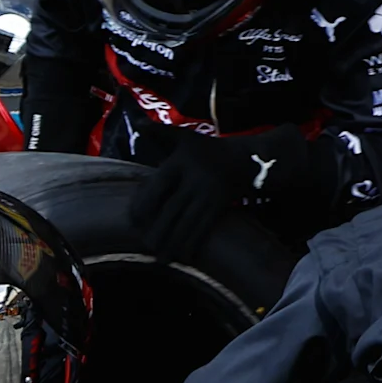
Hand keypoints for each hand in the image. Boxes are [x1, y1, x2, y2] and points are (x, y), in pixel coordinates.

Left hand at [132, 134, 251, 258]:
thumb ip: (160, 133)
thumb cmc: (208, 150)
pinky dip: (193, 244)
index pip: (158, 186)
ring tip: (163, 258)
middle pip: (172, 210)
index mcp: (181, 163)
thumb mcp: (185, 137)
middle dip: (159, 231)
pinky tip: (184, 255)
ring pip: (188, 223)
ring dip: (175, 243)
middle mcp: (195, 179)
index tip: (134, 220)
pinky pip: (204, 228)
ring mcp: (209, 195)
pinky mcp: (219, 207)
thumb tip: (138, 124)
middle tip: (146, 246)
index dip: (144, 204)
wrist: (247, 160)